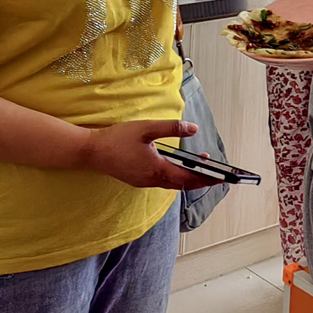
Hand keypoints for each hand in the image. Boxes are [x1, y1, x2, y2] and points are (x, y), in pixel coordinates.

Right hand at [79, 119, 216, 190]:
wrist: (91, 152)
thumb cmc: (118, 139)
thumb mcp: (147, 128)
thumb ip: (172, 128)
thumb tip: (193, 129)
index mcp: (157, 170)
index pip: (188, 178)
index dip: (206, 178)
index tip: (221, 177)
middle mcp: (151, 180)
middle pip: (182, 184)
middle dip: (200, 179)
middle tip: (216, 172)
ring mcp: (143, 182)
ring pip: (172, 184)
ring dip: (187, 177)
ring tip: (200, 166)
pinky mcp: (137, 180)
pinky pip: (161, 182)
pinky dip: (174, 176)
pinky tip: (176, 166)